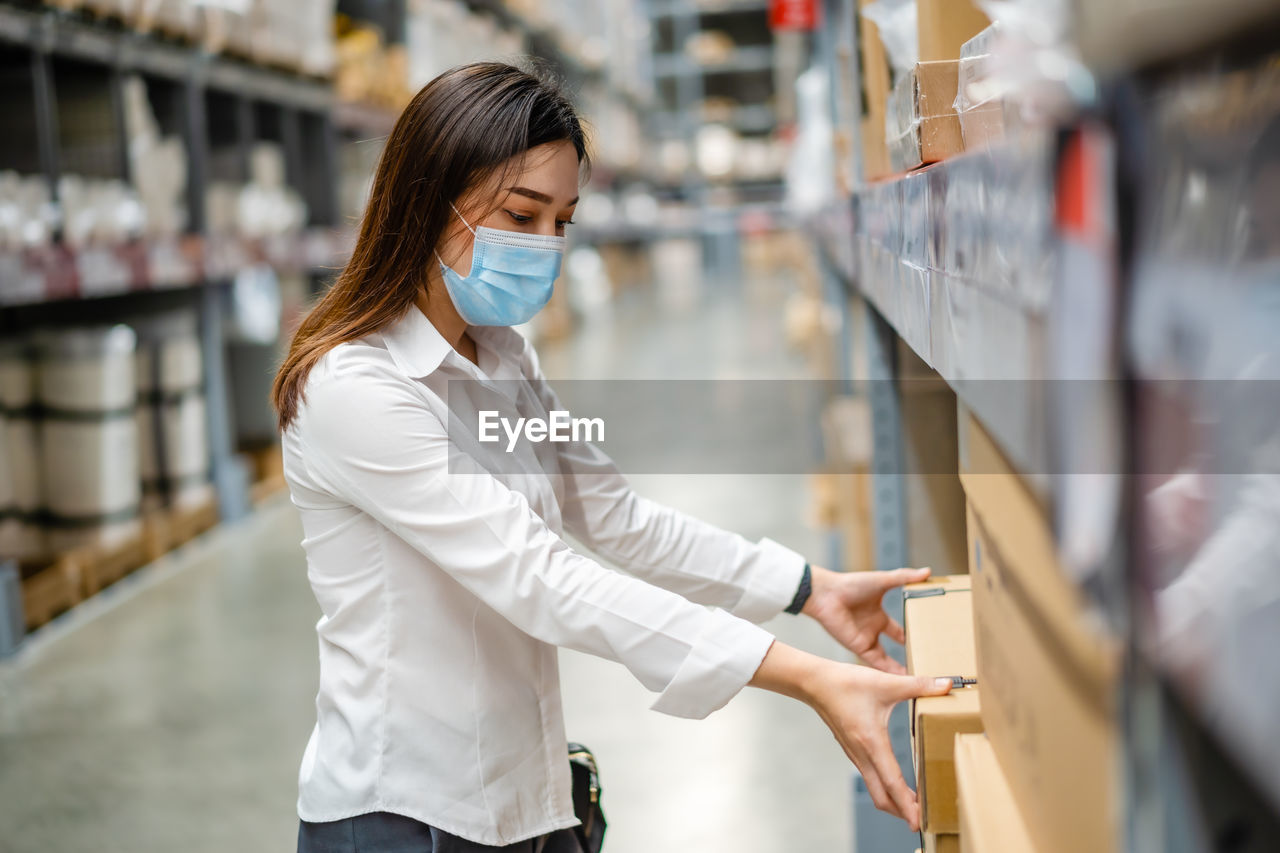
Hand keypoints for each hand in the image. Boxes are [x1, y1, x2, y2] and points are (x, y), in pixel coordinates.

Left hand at [802, 566, 932, 673]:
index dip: (914, 636)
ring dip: (901, 670)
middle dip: (910, 655)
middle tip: (930, 666)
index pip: (901, 630)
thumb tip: (928, 572)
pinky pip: (877, 663)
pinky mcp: (859, 647)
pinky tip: (903, 680)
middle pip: (895, 647)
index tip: (931, 644)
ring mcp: (866, 640)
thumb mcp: (882, 581)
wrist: (826, 594)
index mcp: (880, 616)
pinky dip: (889, 672)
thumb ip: (904, 577)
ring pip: (887, 661)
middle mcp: (874, 630)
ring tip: (920, 680)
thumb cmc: (852, 584)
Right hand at [810, 662, 953, 829]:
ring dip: (894, 799)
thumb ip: (919, 685)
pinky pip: (870, 776)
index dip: (906, 805)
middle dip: (902, 811)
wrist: (815, 683)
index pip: (892, 783)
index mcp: (872, 743)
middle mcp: (862, 754)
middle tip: (923, 817)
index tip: (918, 823)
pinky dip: (884, 786)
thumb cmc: (846, 683)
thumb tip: (947, 684)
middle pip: (882, 796)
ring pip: (875, 788)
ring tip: (915, 801)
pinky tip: (895, 778)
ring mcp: (855, 754)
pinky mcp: (852, 749)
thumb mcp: (886, 683)